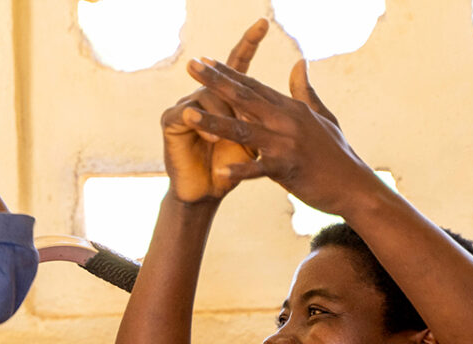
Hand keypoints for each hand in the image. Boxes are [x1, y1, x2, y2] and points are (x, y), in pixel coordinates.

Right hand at [162, 18, 267, 202]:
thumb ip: (279, 104)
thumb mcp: (262, 136)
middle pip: (218, 74)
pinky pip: (182, 116)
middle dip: (230, 57)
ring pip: (204, 96)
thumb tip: (300, 65)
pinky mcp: (172, 127)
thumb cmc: (234, 165)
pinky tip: (213, 139)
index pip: (239, 67)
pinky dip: (200, 125)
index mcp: (228, 100)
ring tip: (228, 132)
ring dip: (220, 114)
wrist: (207, 192)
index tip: (262, 24)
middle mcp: (205, 99)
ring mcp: (187, 110)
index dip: (249, 45)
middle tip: (236, 43)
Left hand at [182, 57, 384, 216]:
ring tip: (189, 114)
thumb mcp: (322, 117)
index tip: (205, 60)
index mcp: (290, 108)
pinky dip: (242, 170)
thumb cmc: (336, 152)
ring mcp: (286, 144)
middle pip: (244, 97)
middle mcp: (286, 120)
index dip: (228, 73)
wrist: (354, 185)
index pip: (253, 86)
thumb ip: (305, 91)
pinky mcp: (288, 168)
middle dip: (215, 81)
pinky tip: (221, 170)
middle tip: (190, 66)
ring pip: (244, 130)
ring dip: (215, 122)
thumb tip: (300, 62)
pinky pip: (260, 169)